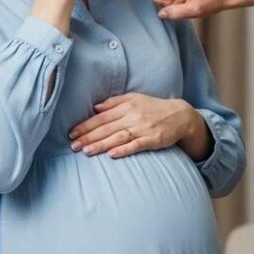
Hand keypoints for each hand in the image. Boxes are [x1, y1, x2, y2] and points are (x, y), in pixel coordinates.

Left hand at [69, 93, 194, 158]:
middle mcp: (134, 116)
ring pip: (118, 137)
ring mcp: (144, 128)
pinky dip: (123, 150)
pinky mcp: (153, 139)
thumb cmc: (154, 108)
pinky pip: (136, 145)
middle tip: (73, 145)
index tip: (72, 133)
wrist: (181, 116)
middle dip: (88, 137)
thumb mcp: (135, 98)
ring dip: (101, 145)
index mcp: (127, 105)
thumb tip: (95, 107)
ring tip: (86, 151)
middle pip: (107, 128)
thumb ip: (114, 102)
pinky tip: (111, 155)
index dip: (86, 125)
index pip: (102, 117)